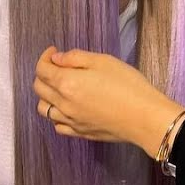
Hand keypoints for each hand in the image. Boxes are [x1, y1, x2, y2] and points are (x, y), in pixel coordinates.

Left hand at [33, 46, 180, 151]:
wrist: (145, 117)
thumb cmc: (128, 85)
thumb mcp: (103, 61)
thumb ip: (75, 58)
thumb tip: (56, 59)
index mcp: (67, 83)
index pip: (42, 69)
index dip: (44, 57)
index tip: (53, 51)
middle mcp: (63, 104)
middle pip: (39, 88)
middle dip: (44, 74)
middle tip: (57, 67)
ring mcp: (71, 121)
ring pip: (44, 109)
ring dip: (47, 96)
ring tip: (61, 88)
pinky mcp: (80, 133)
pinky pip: (58, 126)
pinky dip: (57, 116)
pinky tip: (68, 108)